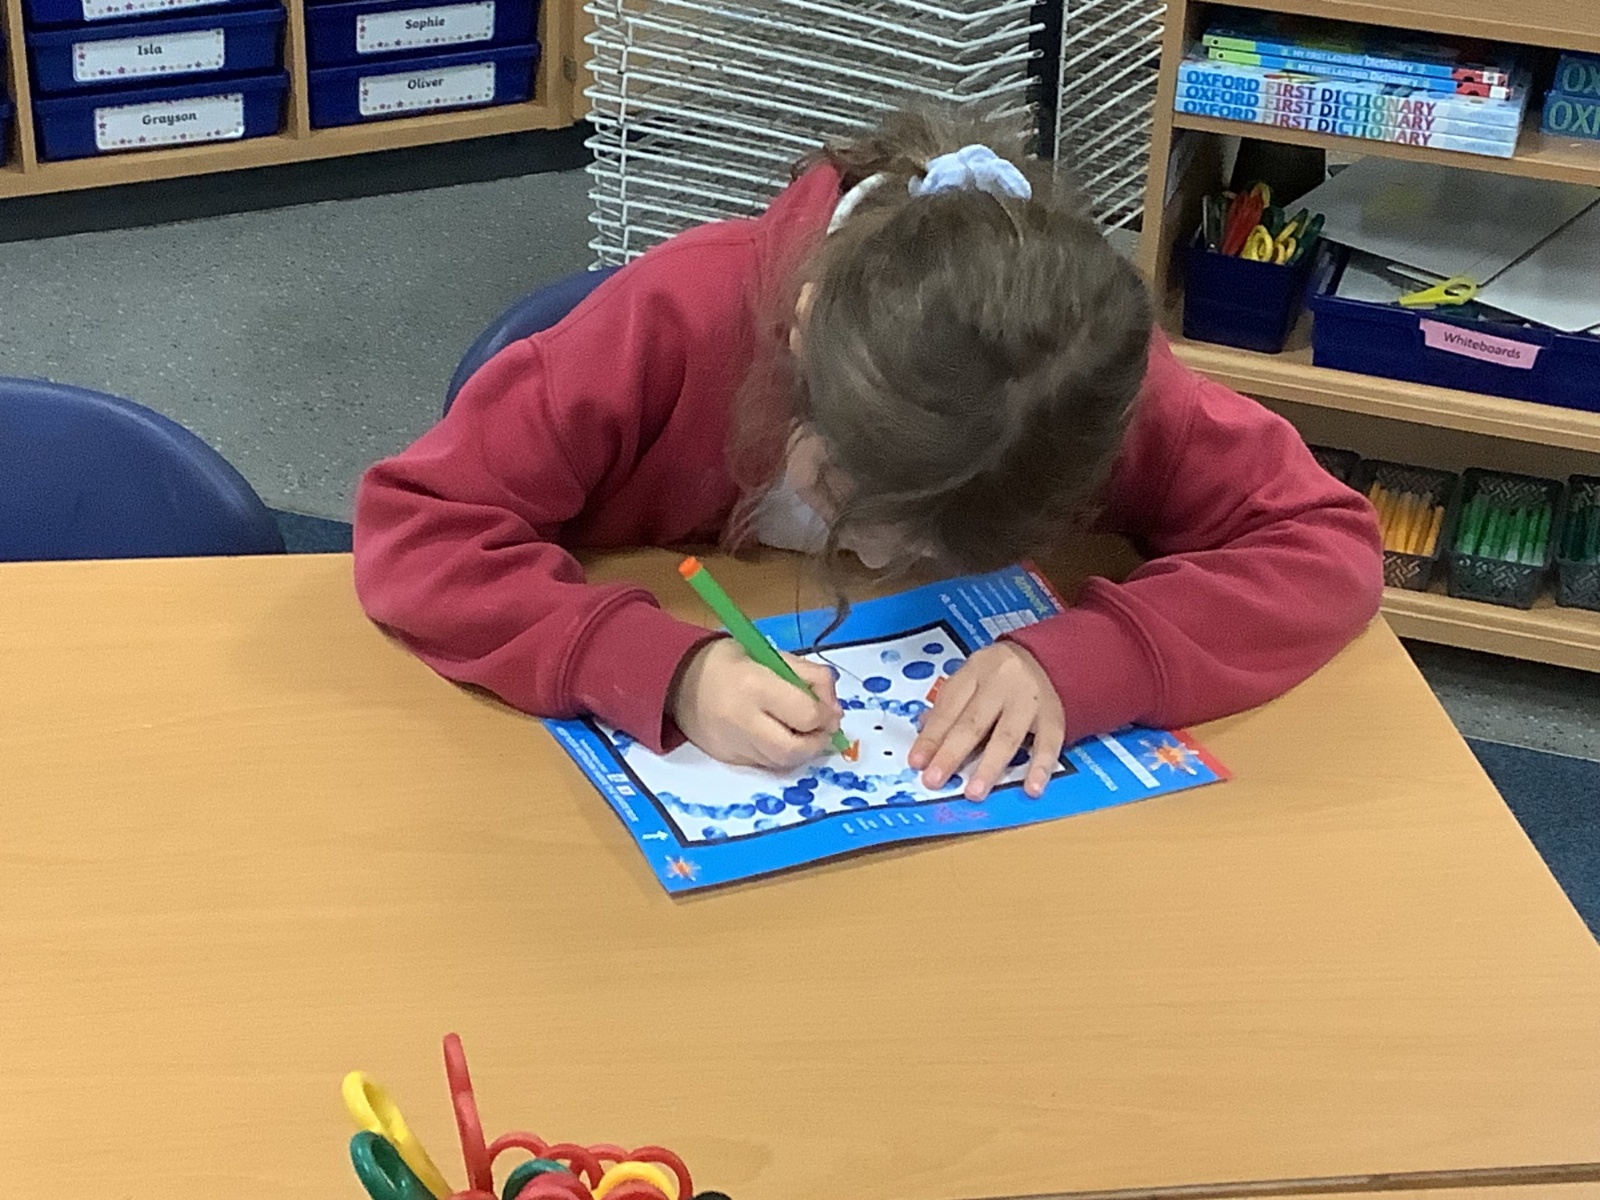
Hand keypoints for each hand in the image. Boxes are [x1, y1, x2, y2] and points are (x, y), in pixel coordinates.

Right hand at [670, 638, 842, 769]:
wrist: (678, 680)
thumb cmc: (730, 662)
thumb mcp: (772, 655)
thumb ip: (809, 677)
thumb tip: (834, 709)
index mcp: (755, 685)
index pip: (806, 715)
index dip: (826, 714)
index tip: (828, 708)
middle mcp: (743, 720)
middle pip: (794, 749)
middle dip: (817, 741)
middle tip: (821, 728)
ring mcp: (733, 744)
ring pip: (782, 762)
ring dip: (801, 750)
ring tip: (802, 731)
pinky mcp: (728, 759)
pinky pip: (765, 764)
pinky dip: (780, 754)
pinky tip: (778, 736)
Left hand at [908, 642, 1064, 799]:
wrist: (1044, 659)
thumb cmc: (998, 676)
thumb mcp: (969, 680)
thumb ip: (948, 708)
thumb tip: (924, 741)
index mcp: (975, 672)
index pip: (949, 708)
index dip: (931, 737)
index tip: (917, 763)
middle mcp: (1002, 684)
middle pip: (974, 722)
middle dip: (952, 753)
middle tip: (935, 780)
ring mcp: (1030, 700)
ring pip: (1007, 736)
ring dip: (989, 767)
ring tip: (974, 792)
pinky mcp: (1054, 716)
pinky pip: (1049, 744)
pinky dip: (1040, 767)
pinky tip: (1030, 788)